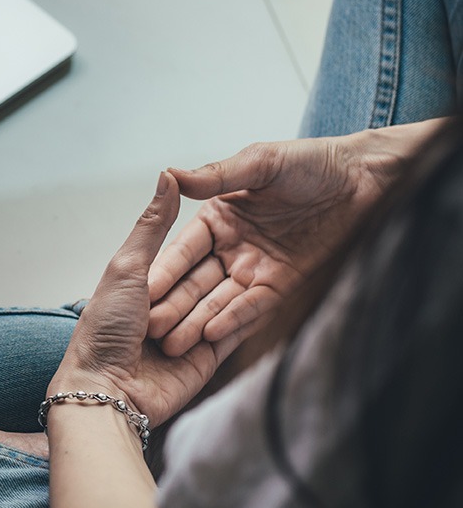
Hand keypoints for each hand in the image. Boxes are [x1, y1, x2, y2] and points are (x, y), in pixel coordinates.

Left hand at [49, 172, 240, 426]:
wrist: (108, 393)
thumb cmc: (105, 328)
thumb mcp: (128, 267)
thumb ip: (153, 224)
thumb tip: (168, 173)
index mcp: (144, 282)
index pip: (183, 253)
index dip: (209, 234)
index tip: (243, 206)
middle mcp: (167, 305)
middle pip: (206, 278)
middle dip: (222, 267)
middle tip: (259, 238)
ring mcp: (188, 332)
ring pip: (221, 303)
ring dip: (229, 294)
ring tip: (257, 270)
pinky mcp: (205, 359)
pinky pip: (231, 334)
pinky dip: (239, 320)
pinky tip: (262, 300)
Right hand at [147, 124, 438, 356]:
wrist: (366, 178)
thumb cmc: (311, 162)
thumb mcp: (259, 162)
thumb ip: (215, 175)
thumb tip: (169, 174)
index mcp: (217, 219)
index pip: (184, 249)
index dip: (165, 270)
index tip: (141, 291)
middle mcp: (232, 247)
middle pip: (197, 282)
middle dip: (175, 306)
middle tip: (150, 329)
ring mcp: (256, 269)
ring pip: (221, 300)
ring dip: (199, 322)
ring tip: (175, 344)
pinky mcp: (285, 284)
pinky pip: (256, 306)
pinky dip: (235, 320)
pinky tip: (213, 335)